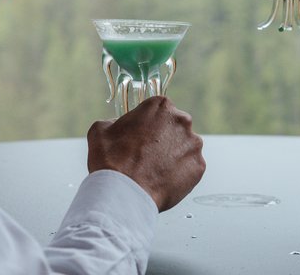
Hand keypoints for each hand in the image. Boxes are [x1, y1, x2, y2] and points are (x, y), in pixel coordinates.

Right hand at [87, 96, 205, 211]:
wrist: (123, 193)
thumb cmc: (112, 161)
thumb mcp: (100, 130)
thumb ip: (113, 121)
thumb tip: (116, 125)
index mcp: (160, 106)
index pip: (158, 110)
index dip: (148, 124)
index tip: (142, 135)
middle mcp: (181, 120)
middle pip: (175, 127)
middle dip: (164, 139)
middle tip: (148, 155)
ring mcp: (193, 144)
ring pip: (185, 147)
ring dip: (174, 156)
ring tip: (155, 171)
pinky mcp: (199, 167)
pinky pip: (190, 168)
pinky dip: (180, 174)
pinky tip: (163, 180)